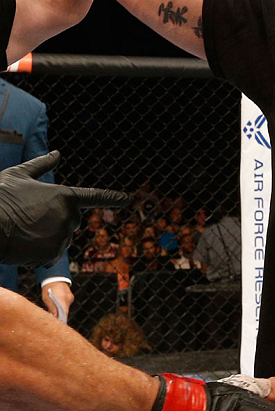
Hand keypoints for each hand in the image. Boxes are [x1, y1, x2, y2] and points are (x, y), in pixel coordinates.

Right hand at [0, 151, 129, 266]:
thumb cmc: (0, 197)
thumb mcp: (19, 175)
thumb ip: (42, 165)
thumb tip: (56, 153)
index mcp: (65, 195)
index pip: (95, 197)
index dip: (112, 198)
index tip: (127, 199)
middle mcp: (69, 216)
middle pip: (71, 222)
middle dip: (56, 222)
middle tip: (30, 218)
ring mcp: (62, 237)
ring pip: (61, 241)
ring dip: (46, 239)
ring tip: (24, 232)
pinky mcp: (53, 254)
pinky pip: (51, 257)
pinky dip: (40, 255)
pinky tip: (24, 246)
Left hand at [41, 281, 74, 320]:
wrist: (55, 278)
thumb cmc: (48, 288)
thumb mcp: (46, 298)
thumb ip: (51, 307)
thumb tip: (54, 316)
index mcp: (61, 299)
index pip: (64, 312)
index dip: (61, 319)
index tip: (58, 323)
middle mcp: (68, 298)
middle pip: (65, 311)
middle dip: (60, 315)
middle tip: (54, 319)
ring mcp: (70, 297)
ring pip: (66, 307)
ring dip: (61, 310)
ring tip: (54, 310)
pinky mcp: (71, 297)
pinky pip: (67, 303)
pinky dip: (63, 305)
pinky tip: (58, 304)